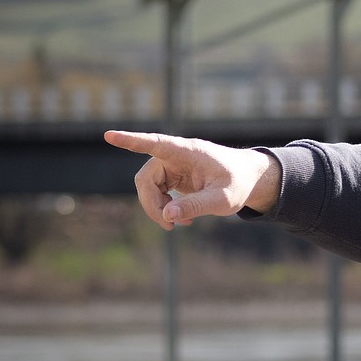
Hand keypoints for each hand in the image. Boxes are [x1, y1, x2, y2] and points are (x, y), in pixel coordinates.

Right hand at [104, 130, 281, 229]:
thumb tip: (167, 215)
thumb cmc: (240, 183)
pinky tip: (181, 220)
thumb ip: (197, 206)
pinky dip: (164, 208)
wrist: (250, 179)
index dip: (132, 141)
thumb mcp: (223, 199)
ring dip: (157, 208)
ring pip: (148, 187)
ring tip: (177, 225)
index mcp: (188, 152)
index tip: (110, 135)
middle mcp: (176, 155)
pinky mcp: (174, 176)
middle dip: (152, 204)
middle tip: (168, 225)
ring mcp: (173, 166)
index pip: (156, 144)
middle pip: (146, 178)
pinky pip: (157, 192)